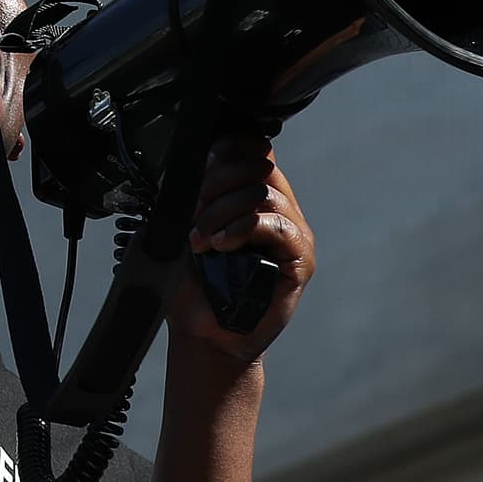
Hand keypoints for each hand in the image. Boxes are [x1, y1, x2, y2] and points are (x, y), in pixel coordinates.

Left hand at [165, 133, 315, 364]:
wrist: (205, 333)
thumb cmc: (193, 284)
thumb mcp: (182, 229)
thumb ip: (190, 194)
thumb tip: (182, 166)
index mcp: (253, 194)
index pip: (253, 148)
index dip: (227, 148)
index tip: (199, 167)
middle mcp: (278, 207)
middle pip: (258, 163)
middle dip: (216, 181)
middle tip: (192, 213)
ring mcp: (292, 231)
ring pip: (262, 192)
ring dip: (221, 211)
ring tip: (199, 240)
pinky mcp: (300, 257)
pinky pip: (275, 225)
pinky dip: (241, 229)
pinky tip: (220, 246)